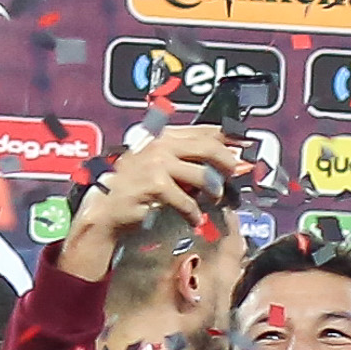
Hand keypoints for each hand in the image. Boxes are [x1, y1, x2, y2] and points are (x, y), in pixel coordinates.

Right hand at [65, 122, 250, 286]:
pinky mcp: (155, 184)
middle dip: (227, 163)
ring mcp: (156, 163)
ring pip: (202, 175)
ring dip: (213, 191)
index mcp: (162, 134)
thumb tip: (225, 159)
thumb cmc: (133, 186)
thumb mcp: (158, 164)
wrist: (106, 207)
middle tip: (233, 176)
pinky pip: (187, 200)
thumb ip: (185, 157)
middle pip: (208, 148)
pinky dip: (193, 213)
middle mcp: (160, 144)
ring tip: (212, 200)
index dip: (228, 138)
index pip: (204, 130)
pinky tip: (193, 219)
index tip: (244, 147)